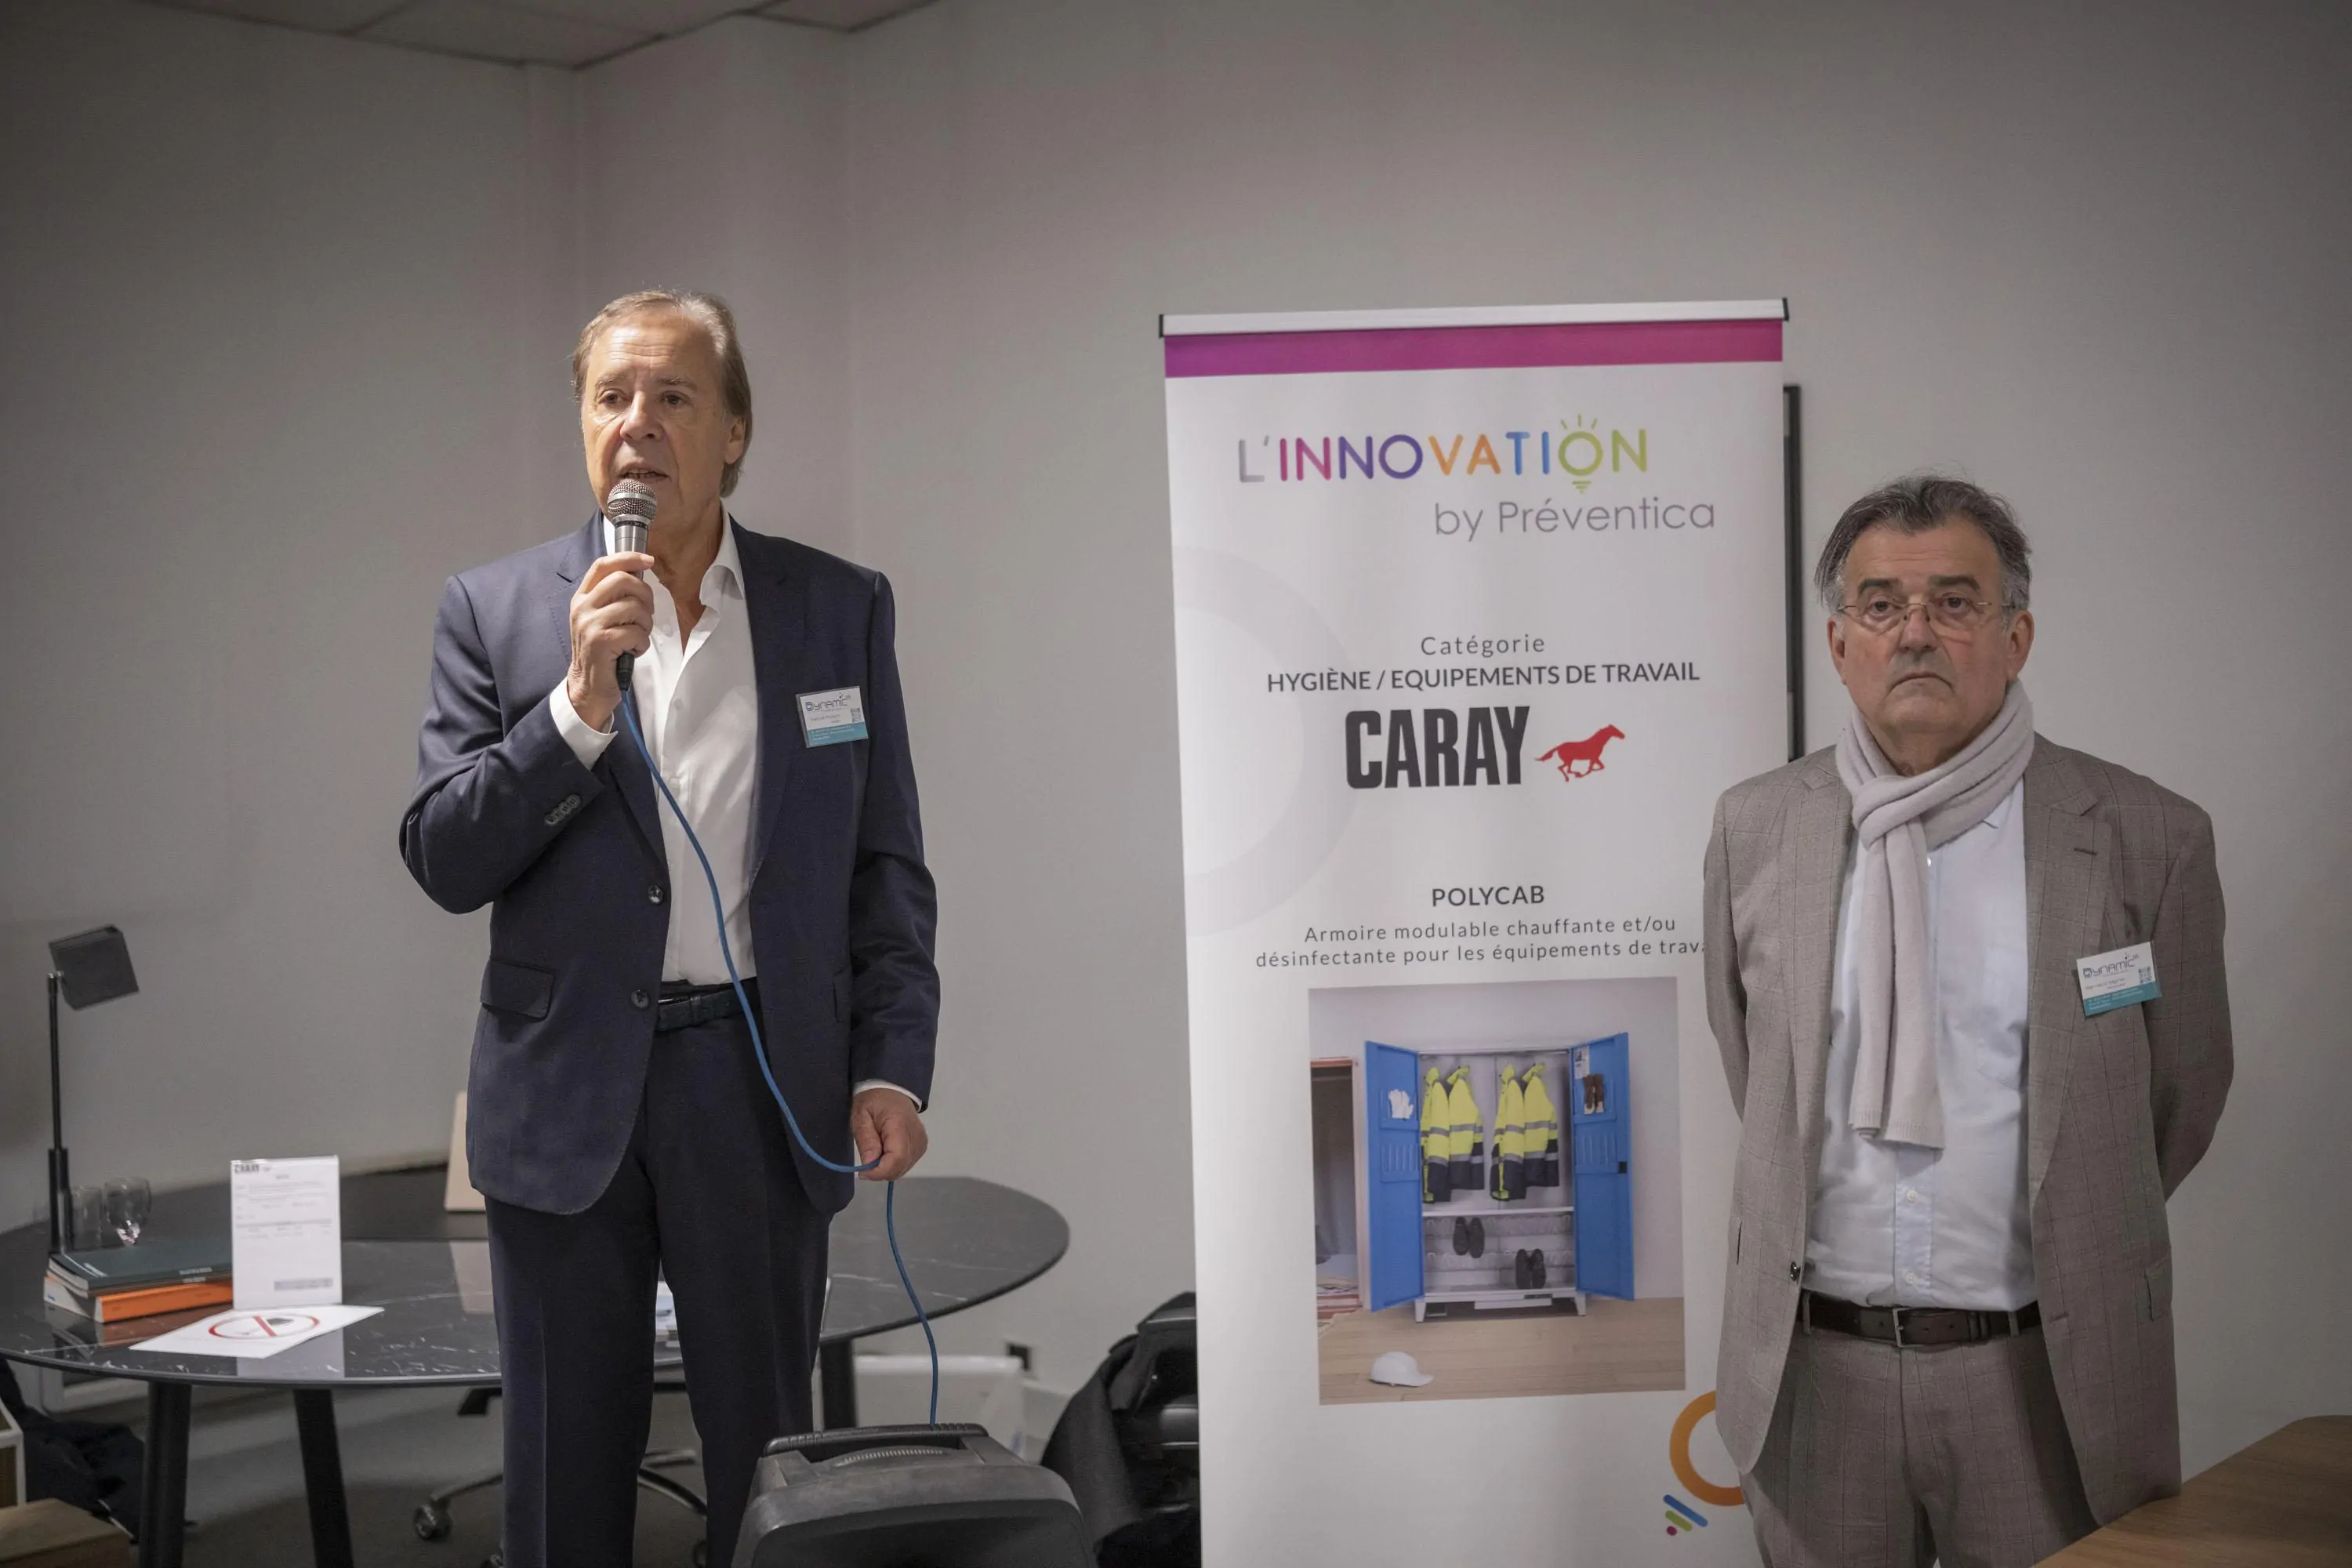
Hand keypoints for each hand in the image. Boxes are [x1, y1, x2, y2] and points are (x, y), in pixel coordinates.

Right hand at [564, 552, 655, 732]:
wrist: (587, 686)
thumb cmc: (602, 651)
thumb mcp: (601, 619)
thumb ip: (614, 597)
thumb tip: (640, 573)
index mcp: (582, 597)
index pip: (603, 565)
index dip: (628, 558)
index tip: (649, 561)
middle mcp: (583, 607)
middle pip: (623, 580)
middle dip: (645, 596)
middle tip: (646, 614)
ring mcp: (589, 623)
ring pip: (634, 607)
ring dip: (645, 624)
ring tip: (636, 637)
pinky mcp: (600, 641)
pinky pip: (636, 632)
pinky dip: (642, 643)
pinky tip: (633, 651)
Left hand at [850, 1087, 927, 1180]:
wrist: (891, 1090)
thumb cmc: (874, 1101)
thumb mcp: (861, 1117)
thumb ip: (866, 1140)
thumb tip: (869, 1164)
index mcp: (900, 1125)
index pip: (896, 1158)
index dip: (879, 1171)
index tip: (863, 1172)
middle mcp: (916, 1136)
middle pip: (900, 1167)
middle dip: (880, 1171)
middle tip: (866, 1162)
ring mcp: (920, 1142)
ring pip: (903, 1168)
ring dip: (887, 1168)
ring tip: (876, 1151)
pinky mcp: (921, 1146)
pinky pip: (906, 1164)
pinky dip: (894, 1165)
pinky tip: (885, 1152)